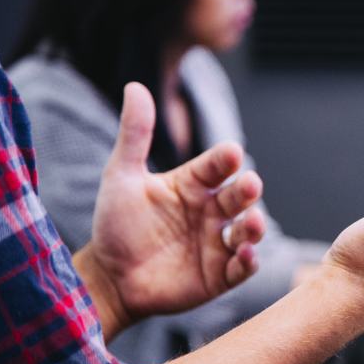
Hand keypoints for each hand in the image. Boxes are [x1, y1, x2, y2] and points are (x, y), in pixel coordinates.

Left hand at [75, 83, 265, 339]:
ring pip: (247, 231)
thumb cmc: (116, 225)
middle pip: (238, 197)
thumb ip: (135, 134)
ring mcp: (218, 243)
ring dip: (255, 227)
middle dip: (247, 190)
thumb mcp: (121, 176)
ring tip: (252, 223)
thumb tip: (135, 86)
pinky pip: (242, 267)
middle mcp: (211, 211)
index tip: (231, 152)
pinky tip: (246, 254)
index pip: (216, 166)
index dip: (225, 160)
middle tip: (250, 185)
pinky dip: (249, 261)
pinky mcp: (220, 275)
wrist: (109, 277)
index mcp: (193, 185)